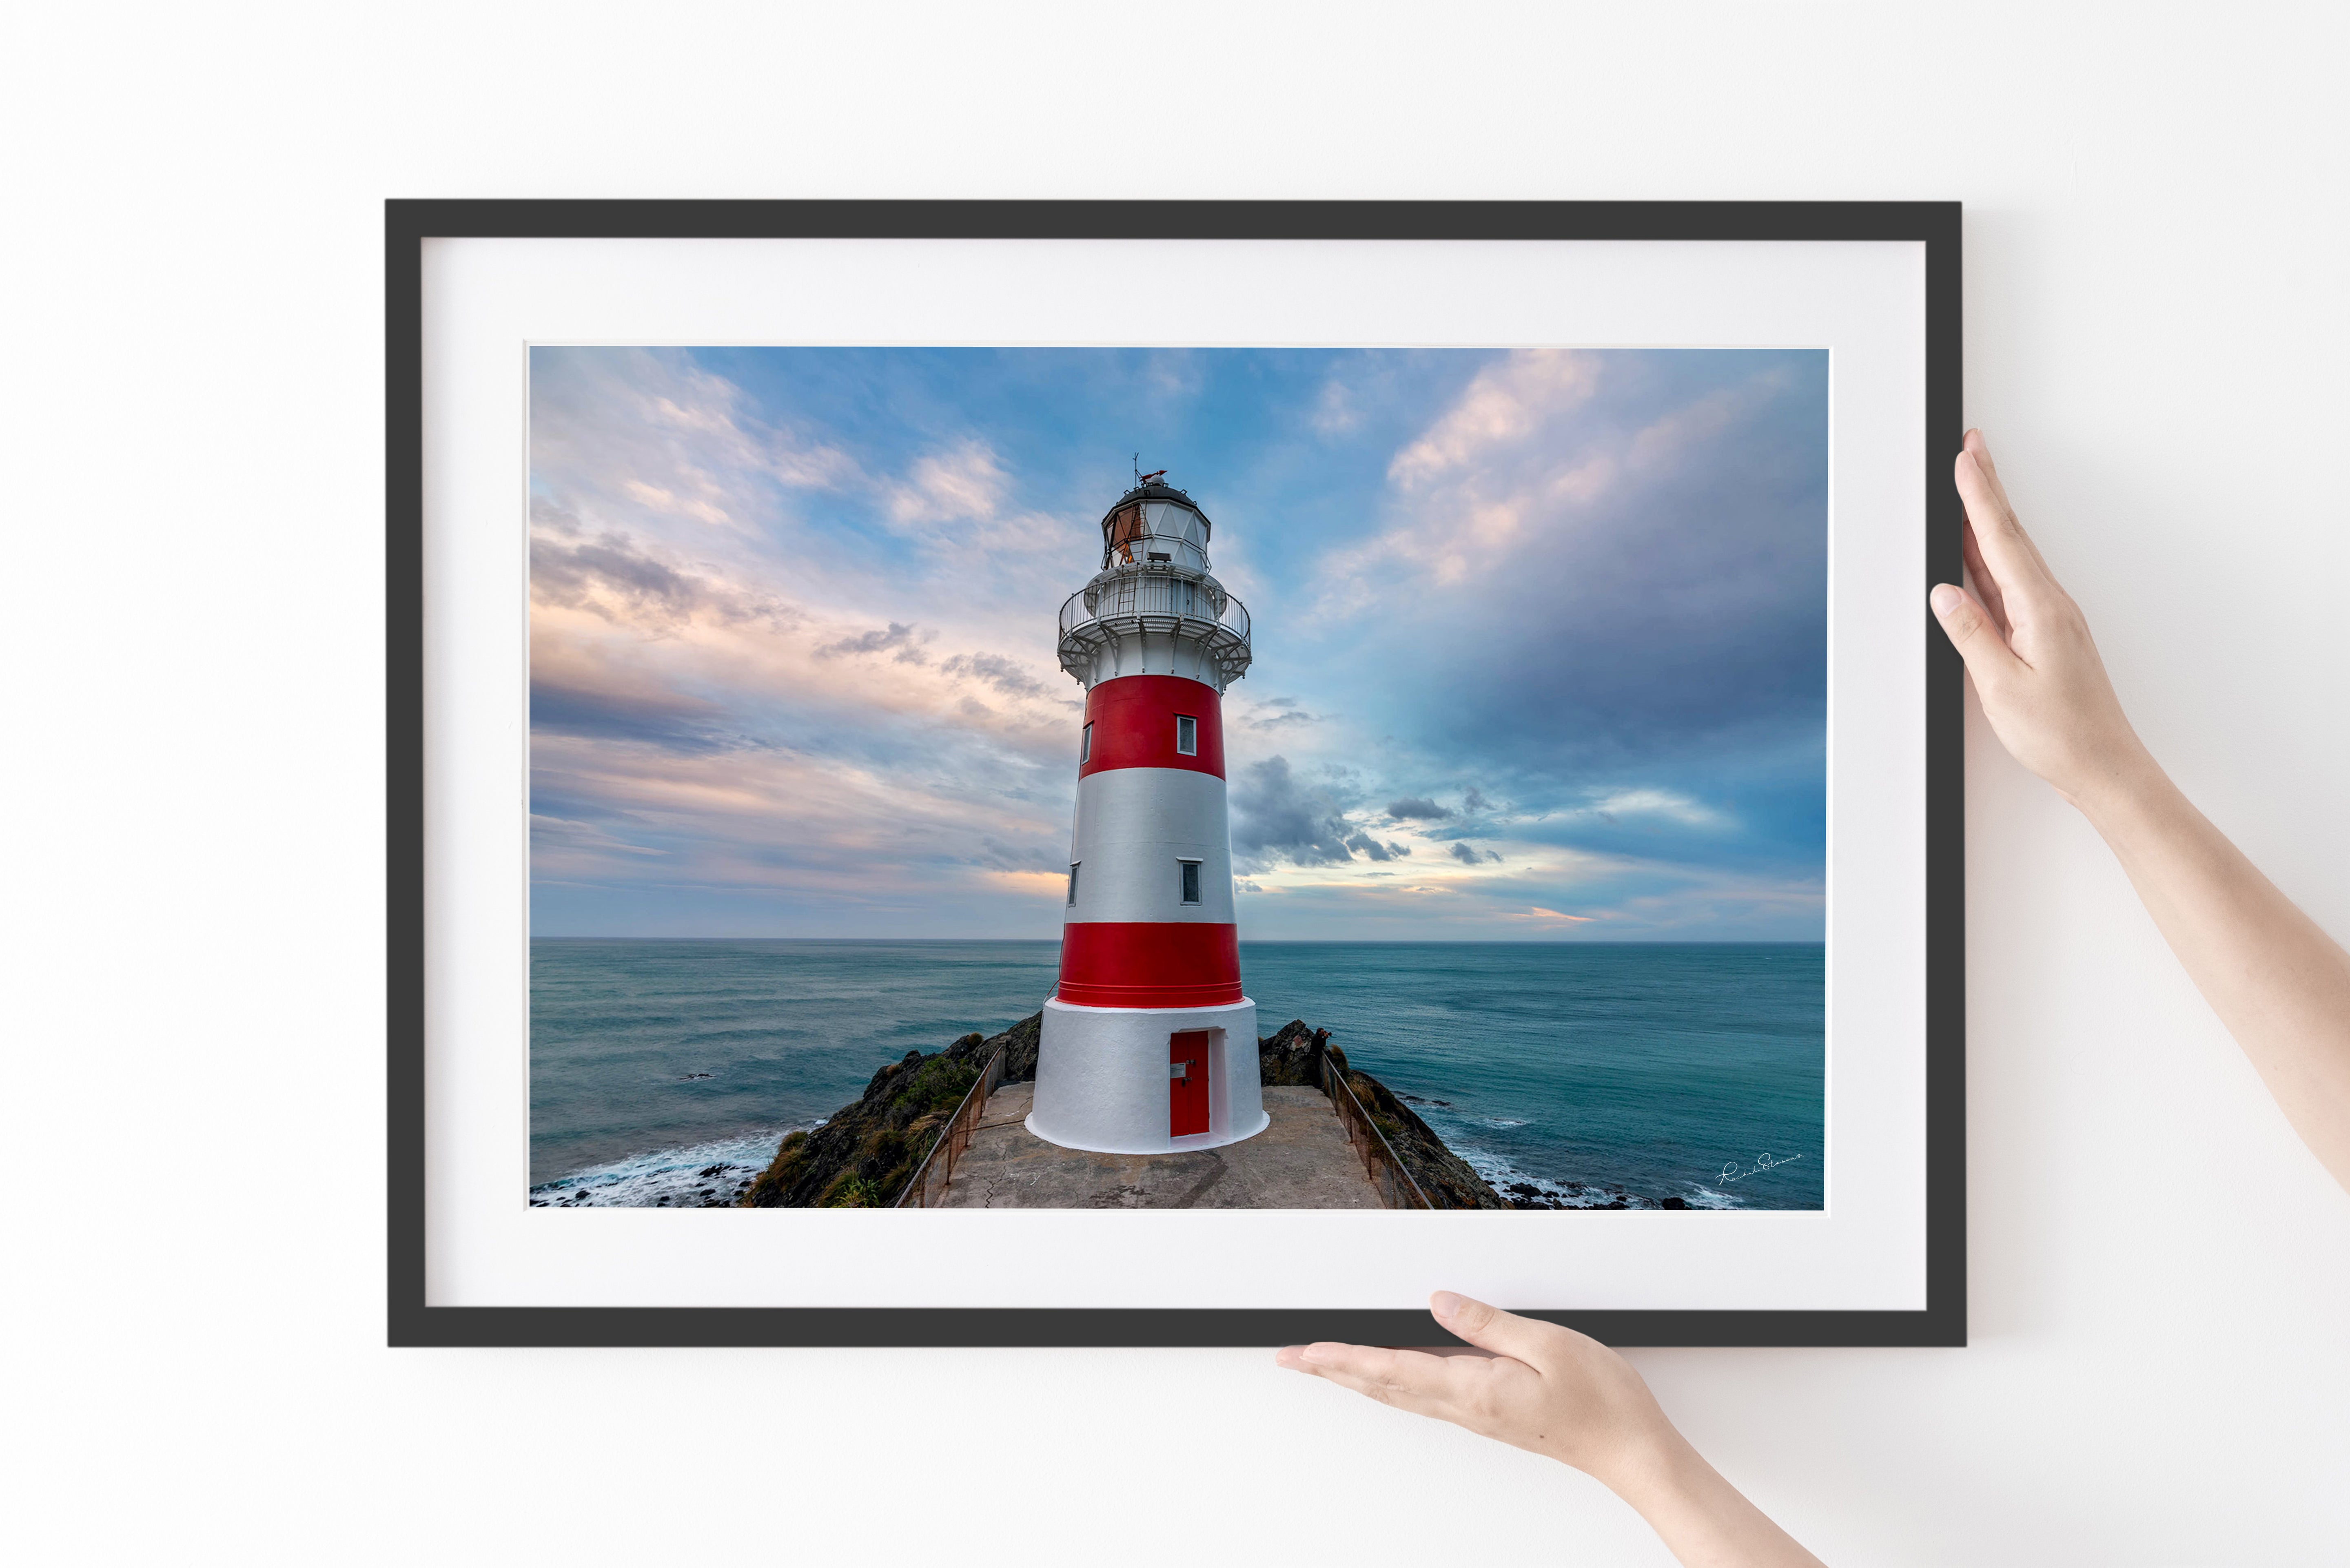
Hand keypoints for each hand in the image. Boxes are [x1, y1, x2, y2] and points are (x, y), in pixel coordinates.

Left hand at [1276, 1290, 1675, 1486]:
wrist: (1631, 1451)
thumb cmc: (1601, 1400)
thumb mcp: (1548, 1343)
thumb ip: (1488, 1323)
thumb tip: (1439, 1302)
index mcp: (1473, 1387)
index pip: (1390, 1369)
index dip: (1341, 1359)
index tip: (1303, 1352)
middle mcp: (1466, 1406)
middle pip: (1382, 1385)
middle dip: (1332, 1371)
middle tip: (1292, 1359)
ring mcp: (1477, 1414)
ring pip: (1400, 1393)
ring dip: (1356, 1378)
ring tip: (1325, 1364)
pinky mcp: (1490, 1414)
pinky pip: (1426, 1397)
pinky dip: (1391, 1383)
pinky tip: (1387, 1375)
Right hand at [1930, 429, 2154, 810]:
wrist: (2103, 764)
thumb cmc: (2059, 733)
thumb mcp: (2001, 685)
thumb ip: (1971, 633)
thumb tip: (1945, 592)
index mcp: (2041, 610)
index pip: (2001, 541)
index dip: (1979, 497)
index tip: (1965, 459)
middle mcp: (2050, 604)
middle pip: (2010, 535)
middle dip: (1987, 488)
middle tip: (1971, 447)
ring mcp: (2048, 617)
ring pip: (2009, 556)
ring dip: (1986, 518)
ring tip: (1968, 485)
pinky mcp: (2043, 632)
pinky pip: (2010, 583)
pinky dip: (1988, 557)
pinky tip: (1974, 552)